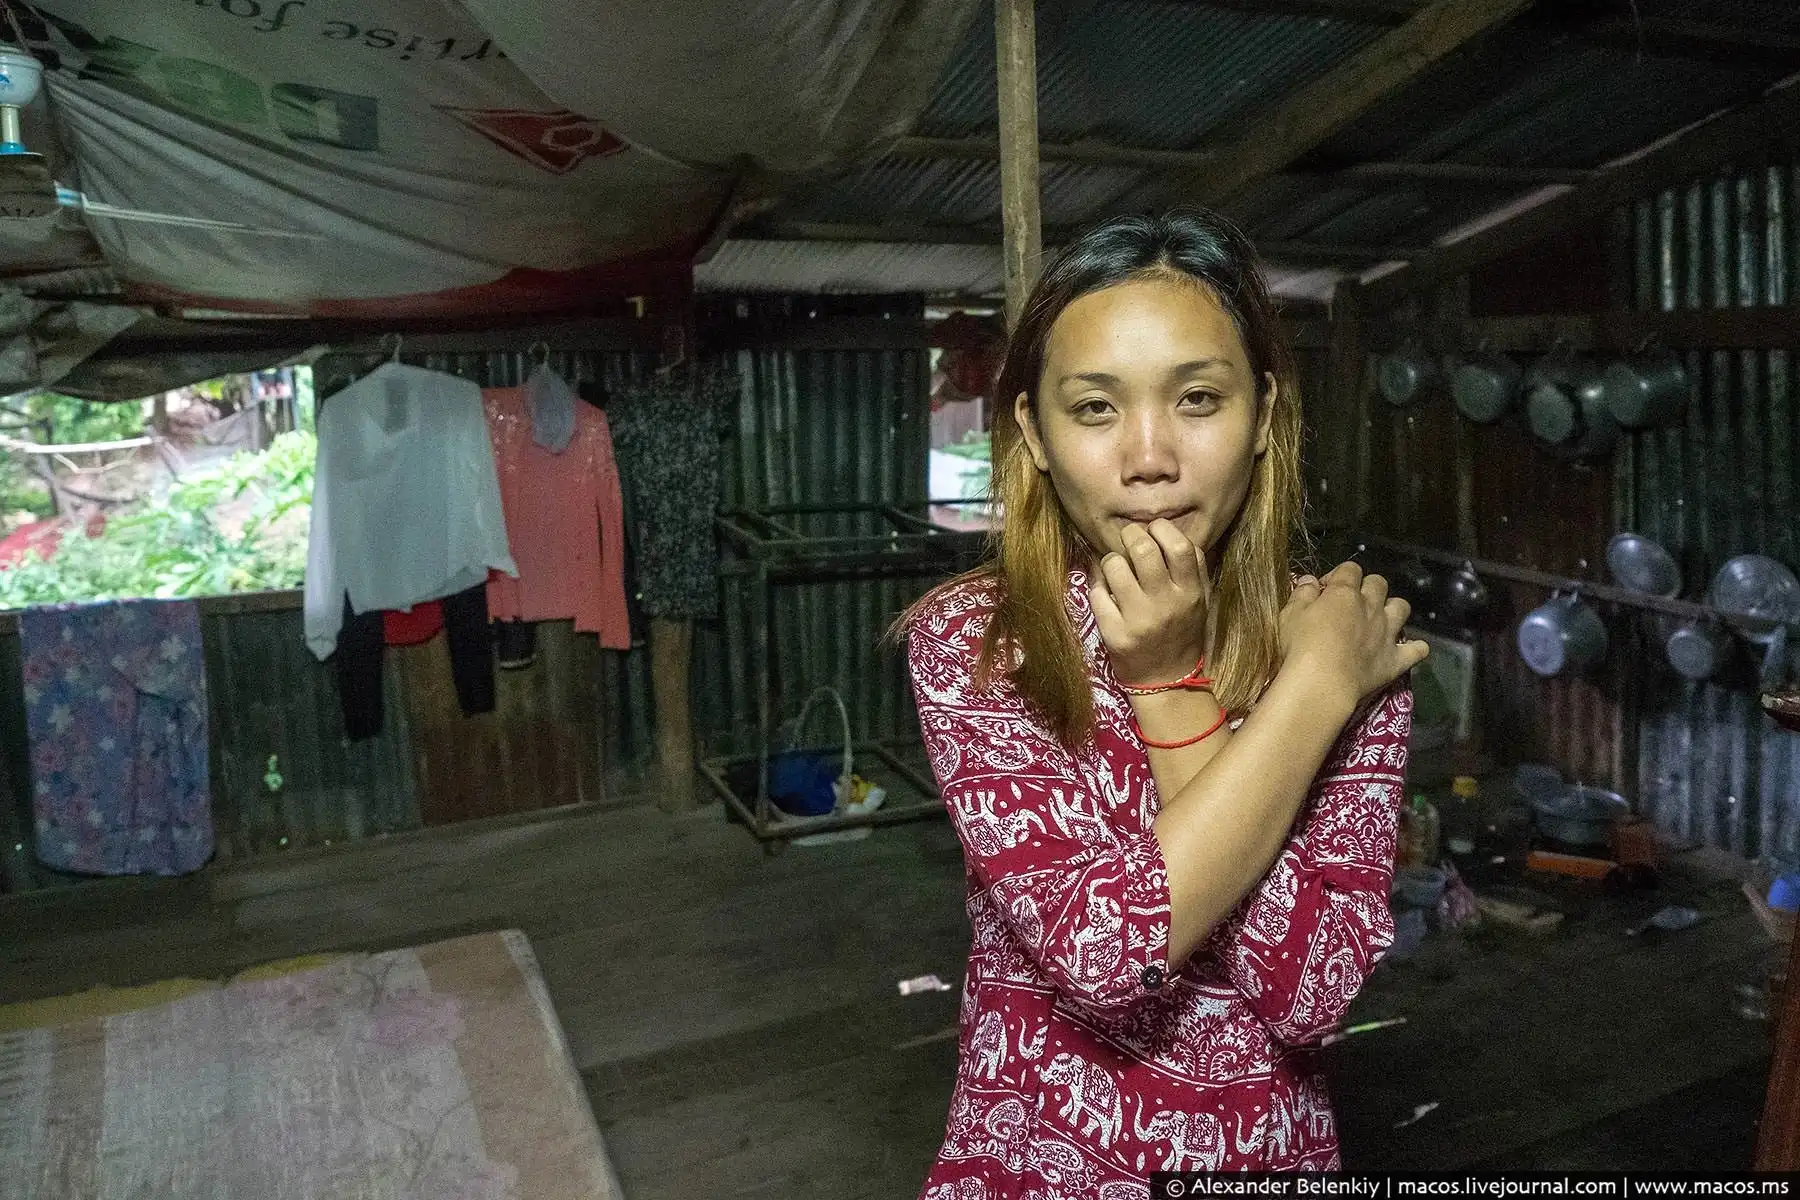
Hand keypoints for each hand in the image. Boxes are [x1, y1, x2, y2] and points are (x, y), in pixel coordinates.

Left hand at [1090, 520, 1210, 685]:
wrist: (1167, 681)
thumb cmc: (1182, 633)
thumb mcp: (1200, 600)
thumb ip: (1193, 567)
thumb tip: (1167, 529)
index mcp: (1190, 593)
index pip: (1179, 546)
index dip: (1162, 528)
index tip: (1153, 529)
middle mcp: (1166, 605)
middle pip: (1142, 550)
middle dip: (1130, 535)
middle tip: (1127, 539)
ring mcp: (1138, 620)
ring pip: (1114, 566)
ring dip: (1110, 560)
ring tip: (1115, 567)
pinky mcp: (1114, 634)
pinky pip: (1096, 593)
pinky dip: (1097, 584)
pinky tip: (1104, 589)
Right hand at [1279, 560, 1427, 711]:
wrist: (1322, 683)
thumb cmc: (1300, 646)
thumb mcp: (1289, 615)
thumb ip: (1302, 594)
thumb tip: (1310, 580)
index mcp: (1344, 593)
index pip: (1349, 569)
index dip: (1338, 576)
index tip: (1324, 590)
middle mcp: (1371, 607)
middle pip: (1378, 583)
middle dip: (1368, 587)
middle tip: (1351, 603)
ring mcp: (1386, 633)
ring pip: (1401, 608)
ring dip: (1393, 609)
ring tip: (1380, 620)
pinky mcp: (1395, 659)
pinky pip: (1416, 650)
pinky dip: (1415, 648)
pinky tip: (1410, 650)